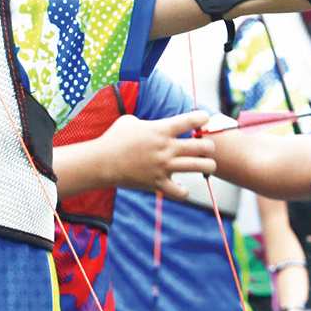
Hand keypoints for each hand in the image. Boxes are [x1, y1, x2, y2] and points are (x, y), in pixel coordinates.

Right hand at [99, 111, 215, 200]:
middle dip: (209, 146)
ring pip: (200, 167)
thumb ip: (149, 121)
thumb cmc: (114, 139)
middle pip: (203, 146)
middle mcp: (166, 148)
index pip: (192, 120)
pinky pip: (181, 192)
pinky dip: (184, 191)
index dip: (203, 118)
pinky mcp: (158, 184)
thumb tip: (155, 124)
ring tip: (205, 165)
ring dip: (208, 166)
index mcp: (161, 129)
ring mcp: (164, 167)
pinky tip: (181, 186)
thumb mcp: (130, 120)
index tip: (203, 119)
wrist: (101, 163)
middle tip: (205, 148)